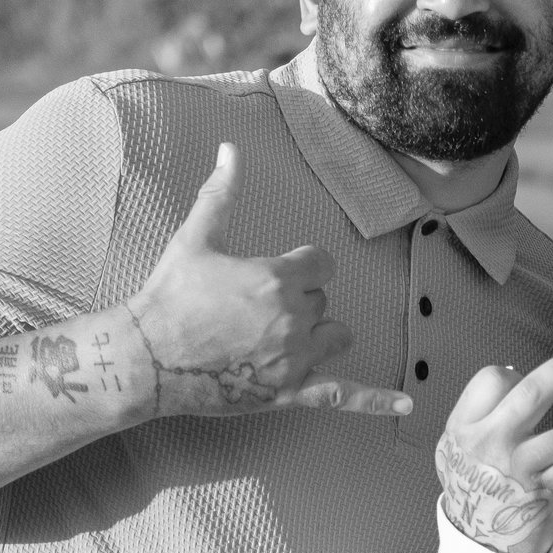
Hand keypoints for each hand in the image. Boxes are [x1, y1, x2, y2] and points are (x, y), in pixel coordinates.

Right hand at [126, 143, 410, 418]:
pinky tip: (407, 404)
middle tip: (253, 310)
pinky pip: (344, 396)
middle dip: (298, 301)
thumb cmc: (169, 296)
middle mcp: (294, 318)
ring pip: (337, 336)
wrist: (146, 358)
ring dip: (321, 333)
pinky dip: (377, 400)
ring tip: (285, 337)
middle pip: (323, 300)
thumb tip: (230, 148)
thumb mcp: (195, 237)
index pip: (322, 264)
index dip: (301, 267)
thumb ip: (221, 192)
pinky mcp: (289, 393)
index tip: (275, 275)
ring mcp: (294, 358)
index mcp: (278, 278)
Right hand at [437, 337, 552, 552]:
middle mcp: (490, 442)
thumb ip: (481, 412)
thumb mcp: (456, 446)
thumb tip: (518, 374)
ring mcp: (517, 468)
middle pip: (535, 392)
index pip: (494, 378)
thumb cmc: (474, 483)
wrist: (476, 543)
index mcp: (466, 425)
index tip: (531, 383)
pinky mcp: (540, 494)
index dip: (516, 374)